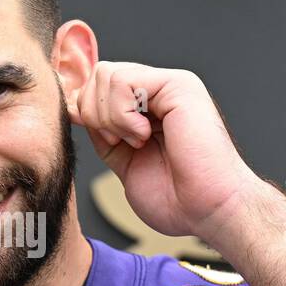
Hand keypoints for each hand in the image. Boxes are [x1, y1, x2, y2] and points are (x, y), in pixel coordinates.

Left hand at [67, 61, 260, 240]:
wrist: (207, 210)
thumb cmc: (177, 198)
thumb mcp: (124, 161)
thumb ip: (105, 133)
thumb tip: (77, 109)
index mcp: (149, 108)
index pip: (100, 86)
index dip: (88, 110)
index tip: (107, 140)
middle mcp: (160, 91)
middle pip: (99, 76)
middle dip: (96, 114)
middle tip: (124, 142)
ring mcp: (170, 85)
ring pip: (106, 75)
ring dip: (110, 116)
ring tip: (138, 140)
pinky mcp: (178, 85)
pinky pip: (123, 81)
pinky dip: (122, 114)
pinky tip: (143, 134)